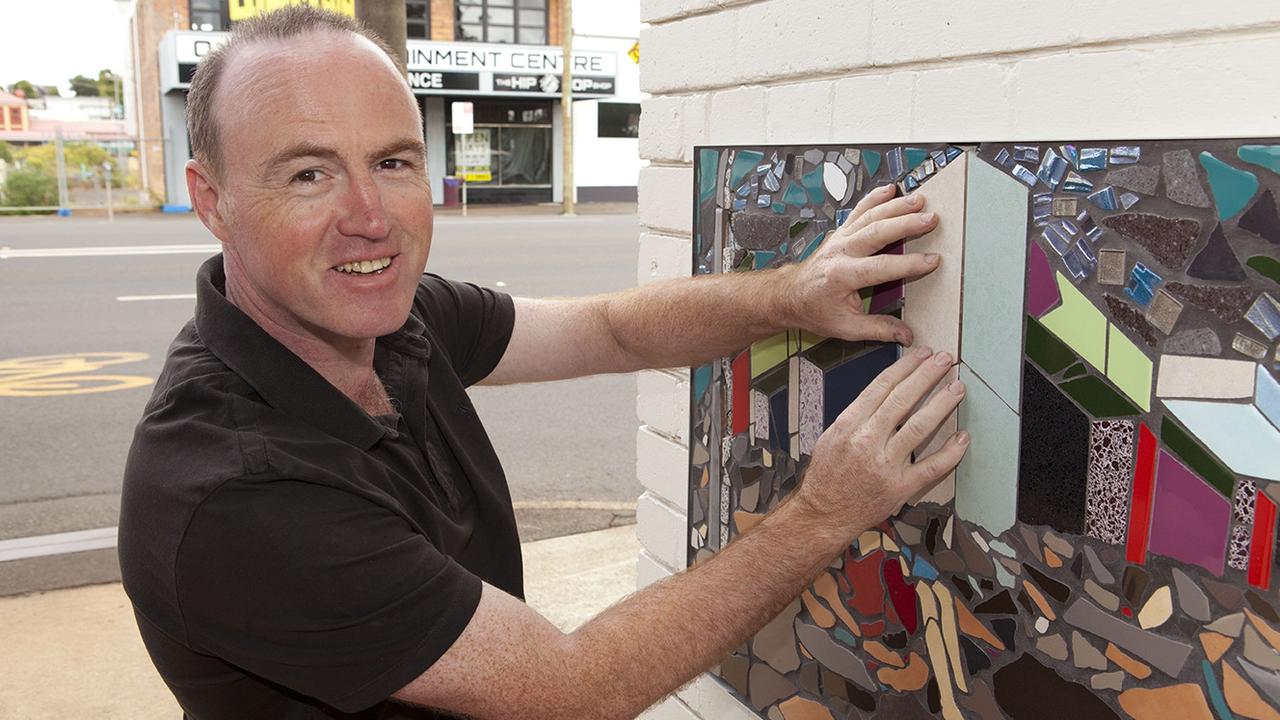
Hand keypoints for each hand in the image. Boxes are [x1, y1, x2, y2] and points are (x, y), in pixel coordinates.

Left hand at [774, 184, 940, 345]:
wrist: (789, 296)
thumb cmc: (815, 310)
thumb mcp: (845, 327)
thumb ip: (878, 329)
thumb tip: (907, 336)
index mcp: (842, 276)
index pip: (881, 267)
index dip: (909, 264)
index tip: (932, 261)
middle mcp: (840, 252)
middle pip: (876, 232)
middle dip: (906, 224)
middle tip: (931, 219)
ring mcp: (839, 239)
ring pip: (869, 216)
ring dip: (896, 206)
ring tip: (920, 200)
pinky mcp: (840, 233)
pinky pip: (859, 211)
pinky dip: (875, 198)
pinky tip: (891, 189)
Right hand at [791, 345, 967, 548]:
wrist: (821, 515)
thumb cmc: (826, 476)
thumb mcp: (831, 437)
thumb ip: (856, 416)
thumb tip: (884, 393)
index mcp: (848, 425)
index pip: (881, 386)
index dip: (905, 367)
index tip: (922, 354)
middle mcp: (867, 441)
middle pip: (902, 400)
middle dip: (927, 375)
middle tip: (946, 360)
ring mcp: (885, 465)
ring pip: (919, 427)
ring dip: (941, 404)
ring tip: (957, 387)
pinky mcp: (899, 488)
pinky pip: (930, 467)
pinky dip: (950, 452)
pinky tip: (962, 437)